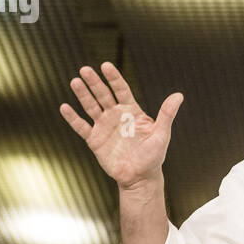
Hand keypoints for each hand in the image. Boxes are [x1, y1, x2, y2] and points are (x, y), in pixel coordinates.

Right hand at [59, 62, 182, 189]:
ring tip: (75, 82)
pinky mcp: (94, 140)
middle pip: (103, 95)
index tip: (106, 65)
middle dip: (94, 82)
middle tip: (85, 69)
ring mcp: (104, 126)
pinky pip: (81, 127)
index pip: (121, 90)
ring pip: (91, 107)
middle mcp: (116, 115)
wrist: (140, 178)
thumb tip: (179, 95)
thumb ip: (167, 114)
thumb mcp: (161, 134)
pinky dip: (73, 118)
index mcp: (131, 111)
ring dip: (83, 95)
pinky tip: (64, 107)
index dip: (114, 78)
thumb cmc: (153, 156)